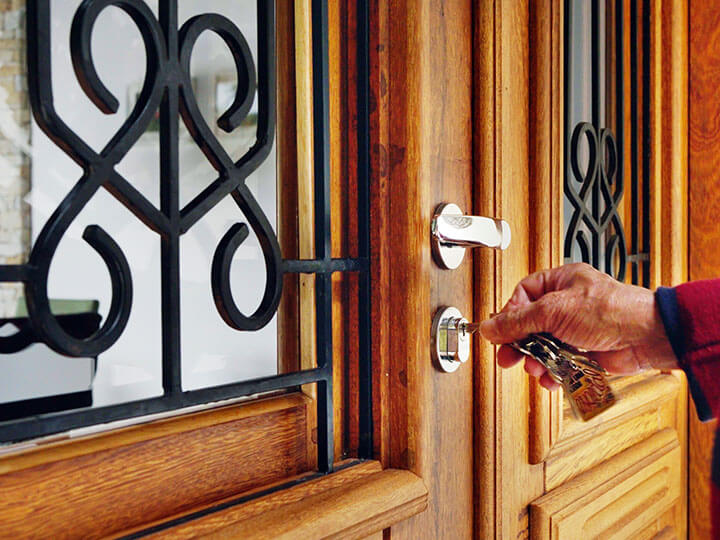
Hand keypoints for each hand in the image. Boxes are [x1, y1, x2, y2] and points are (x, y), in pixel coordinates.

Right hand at [479, 263, 676, 389]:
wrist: (646, 336)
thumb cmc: (612, 310)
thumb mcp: (554, 311)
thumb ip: (518, 321)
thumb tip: (491, 327)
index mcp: (561, 281)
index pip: (523, 295)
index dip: (510, 314)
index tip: (501, 332)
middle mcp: (568, 303)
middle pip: (530, 323)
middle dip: (520, 343)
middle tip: (508, 357)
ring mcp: (577, 328)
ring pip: (544, 346)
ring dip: (536, 360)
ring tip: (535, 368)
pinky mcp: (585, 350)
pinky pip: (559, 361)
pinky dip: (553, 371)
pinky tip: (551, 377)